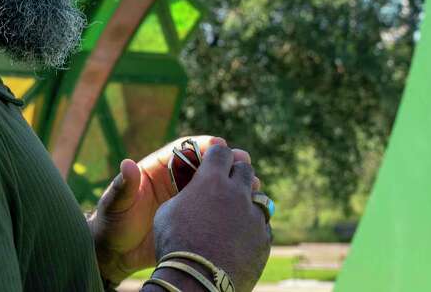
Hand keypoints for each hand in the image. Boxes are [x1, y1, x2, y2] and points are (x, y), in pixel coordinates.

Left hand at [87, 136, 258, 284]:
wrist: (116, 254)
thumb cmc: (112, 224)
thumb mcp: (115, 204)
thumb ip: (124, 186)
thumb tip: (128, 164)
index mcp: (158, 169)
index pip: (184, 149)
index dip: (203, 145)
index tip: (220, 145)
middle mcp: (176, 180)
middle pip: (207, 164)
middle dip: (227, 161)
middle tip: (244, 162)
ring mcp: (188, 200)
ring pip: (217, 185)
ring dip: (234, 182)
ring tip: (252, 185)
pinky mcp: (196, 219)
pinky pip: (217, 209)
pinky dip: (232, 206)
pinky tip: (248, 209)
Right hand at [152, 143, 271, 291]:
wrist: (196, 280)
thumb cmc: (175, 243)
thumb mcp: (167, 211)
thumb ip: (185, 193)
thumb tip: (192, 191)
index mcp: (211, 180)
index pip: (221, 151)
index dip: (216, 153)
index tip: (213, 159)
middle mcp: (237, 192)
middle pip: (244, 169)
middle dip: (235, 171)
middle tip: (226, 181)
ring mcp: (254, 215)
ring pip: (258, 196)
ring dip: (247, 198)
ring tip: (235, 209)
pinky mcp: (264, 237)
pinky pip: (262, 223)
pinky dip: (252, 225)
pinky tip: (240, 233)